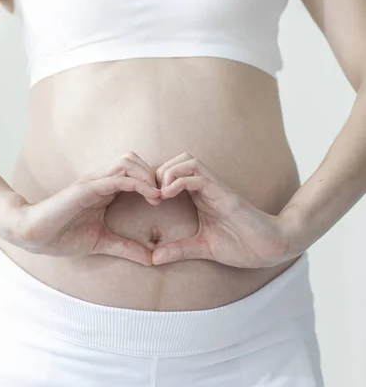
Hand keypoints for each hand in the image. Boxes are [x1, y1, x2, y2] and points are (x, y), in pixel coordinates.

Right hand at [9, 152, 159, 264]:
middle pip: (134, 160)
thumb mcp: (102, 242)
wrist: (33, 234)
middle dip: (153, 173)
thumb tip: (151, 259)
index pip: (134, 171)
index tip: (166, 199)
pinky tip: (151, 196)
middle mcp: (100, 179)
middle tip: (166, 194)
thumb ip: (126, 247)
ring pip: (128, 162)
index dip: (152, 181)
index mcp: (104, 188)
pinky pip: (118, 178)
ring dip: (148, 175)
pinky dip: (138, 183)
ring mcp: (93, 181)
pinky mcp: (87, 187)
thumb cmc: (63, 235)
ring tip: (159, 195)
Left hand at [152, 152, 294, 268]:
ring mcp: (216, 188)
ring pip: (188, 161)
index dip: (157, 180)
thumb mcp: (202, 247)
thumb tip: (153, 258)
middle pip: (180, 159)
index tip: (147, 199)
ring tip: (159, 194)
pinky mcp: (224, 194)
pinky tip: (168, 195)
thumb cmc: (241, 244)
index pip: (176, 172)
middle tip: (150, 194)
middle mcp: (207, 187)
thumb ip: (179, 249)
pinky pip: (199, 176)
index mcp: (201, 196)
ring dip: (169, 172)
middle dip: (160, 171)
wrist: (269, 247)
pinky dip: (179, 180)